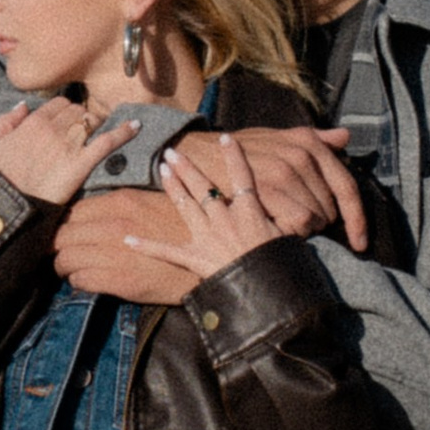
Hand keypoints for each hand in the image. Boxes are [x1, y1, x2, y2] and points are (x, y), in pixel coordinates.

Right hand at [0, 94, 137, 210]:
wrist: (2, 207)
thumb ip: (4, 121)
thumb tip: (23, 106)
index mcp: (31, 122)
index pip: (58, 104)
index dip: (64, 112)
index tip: (66, 122)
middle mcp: (52, 128)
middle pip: (76, 111)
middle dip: (80, 118)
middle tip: (81, 132)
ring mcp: (68, 145)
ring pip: (90, 121)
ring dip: (96, 125)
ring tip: (98, 133)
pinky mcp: (80, 164)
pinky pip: (106, 141)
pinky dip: (124, 132)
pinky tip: (136, 126)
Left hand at [51, 194, 199, 304]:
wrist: (210, 263)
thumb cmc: (182, 232)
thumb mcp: (150, 205)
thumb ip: (120, 206)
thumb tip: (91, 213)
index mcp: (120, 202)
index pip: (72, 211)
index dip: (65, 225)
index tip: (67, 234)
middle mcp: (112, 224)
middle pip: (62, 234)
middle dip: (57, 246)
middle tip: (62, 253)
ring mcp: (113, 252)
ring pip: (65, 259)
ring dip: (65, 266)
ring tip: (72, 269)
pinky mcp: (117, 279)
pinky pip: (79, 280)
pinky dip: (78, 282)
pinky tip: (88, 281)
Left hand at [150, 133, 302, 279]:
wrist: (266, 291)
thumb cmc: (281, 266)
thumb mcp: (290, 239)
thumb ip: (286, 222)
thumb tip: (301, 213)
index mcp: (249, 211)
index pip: (242, 176)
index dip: (234, 156)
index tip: (224, 138)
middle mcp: (225, 218)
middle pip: (203, 186)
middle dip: (188, 167)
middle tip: (173, 151)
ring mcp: (207, 236)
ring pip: (186, 205)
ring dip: (172, 186)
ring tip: (161, 169)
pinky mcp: (195, 258)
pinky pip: (167, 251)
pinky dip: (147, 246)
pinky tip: (128, 239)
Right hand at [173, 123, 369, 252]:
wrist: (199, 154)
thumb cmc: (242, 151)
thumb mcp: (279, 137)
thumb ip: (315, 138)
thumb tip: (345, 136)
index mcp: (308, 143)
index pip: (347, 187)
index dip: (358, 219)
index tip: (361, 242)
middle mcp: (301, 155)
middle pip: (331, 209)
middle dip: (320, 222)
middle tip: (295, 222)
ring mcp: (284, 172)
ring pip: (315, 219)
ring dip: (303, 229)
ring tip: (281, 222)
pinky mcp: (267, 191)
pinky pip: (298, 223)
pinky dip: (291, 232)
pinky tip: (274, 227)